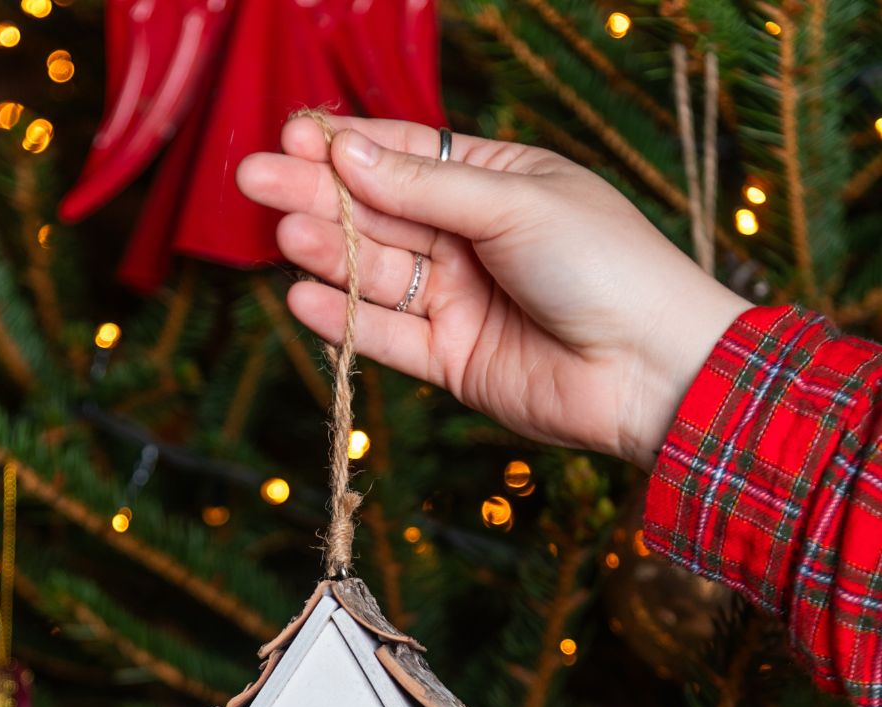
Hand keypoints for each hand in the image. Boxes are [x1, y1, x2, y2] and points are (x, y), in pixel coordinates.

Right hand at [235, 116, 750, 470]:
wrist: (651, 370)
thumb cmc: (605, 266)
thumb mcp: (515, 205)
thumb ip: (425, 187)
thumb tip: (347, 150)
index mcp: (497, 184)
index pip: (407, 156)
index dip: (348, 146)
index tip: (291, 136)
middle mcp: (471, 240)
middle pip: (379, 212)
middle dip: (318, 195)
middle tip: (254, 180)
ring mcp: (459, 301)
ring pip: (377, 273)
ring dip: (329, 253)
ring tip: (285, 235)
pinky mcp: (451, 359)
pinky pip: (388, 336)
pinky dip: (346, 321)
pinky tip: (303, 298)